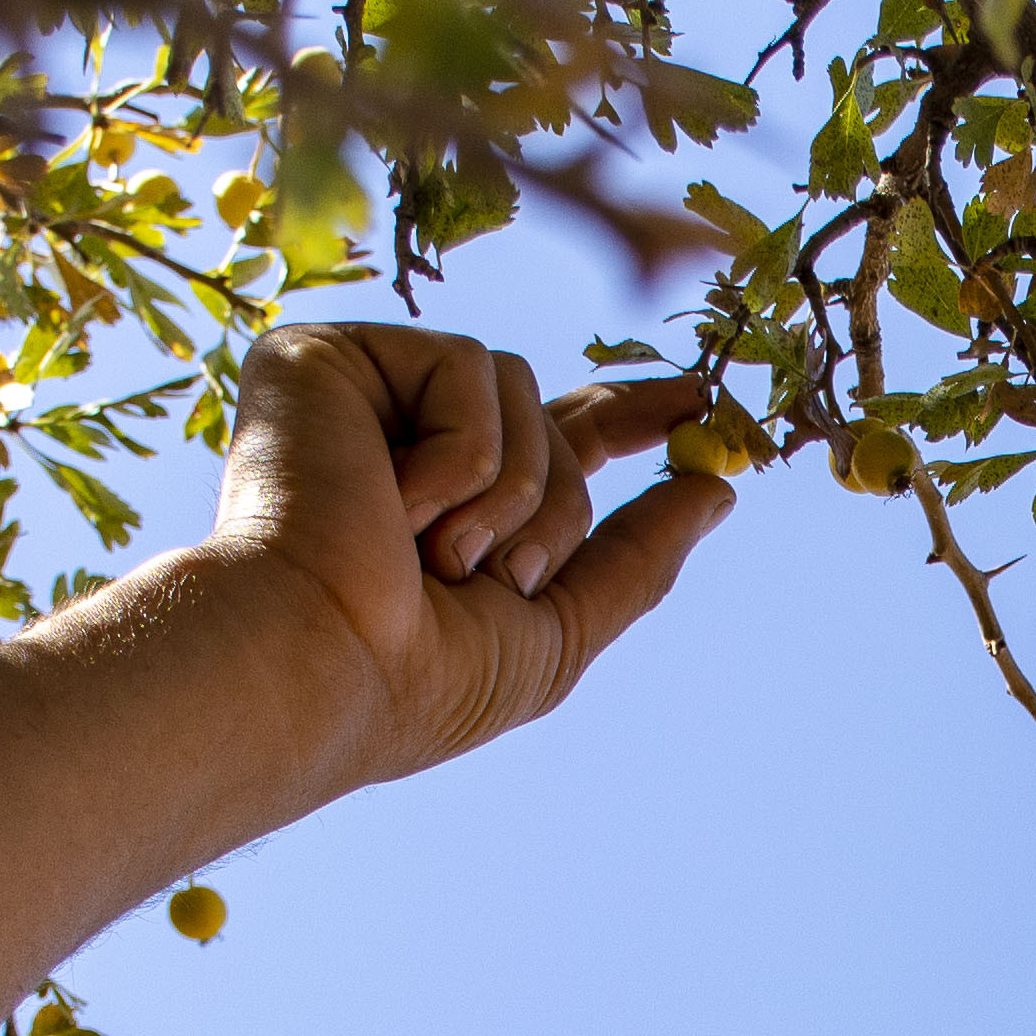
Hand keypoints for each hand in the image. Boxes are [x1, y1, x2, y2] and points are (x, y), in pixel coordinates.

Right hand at [199, 325, 739, 798]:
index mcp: (452, 505)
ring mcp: (362, 395)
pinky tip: (392, 504)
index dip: (630, 417)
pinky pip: (468, 366)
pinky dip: (460, 453)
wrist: (315, 666)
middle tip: (499, 576)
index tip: (700, 405)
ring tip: (436, 554)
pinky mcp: (324, 357)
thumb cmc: (416, 679)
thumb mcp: (554, 632)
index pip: (556, 436)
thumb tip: (719, 489)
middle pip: (553, 420)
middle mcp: (403, 441)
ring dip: (510, 491)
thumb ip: (636, 559)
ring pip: (520, 387)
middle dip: (557, 508)